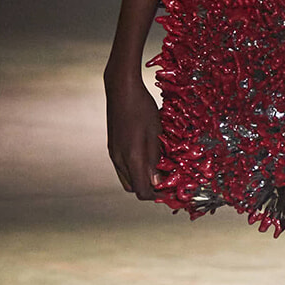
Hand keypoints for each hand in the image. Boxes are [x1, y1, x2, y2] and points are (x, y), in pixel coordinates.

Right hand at [105, 72, 162, 199]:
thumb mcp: (155, 133)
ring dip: (142, 179)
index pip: (142, 191)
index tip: (171, 191)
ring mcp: (113, 153)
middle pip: (133, 188)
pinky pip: (123, 167)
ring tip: (159, 170)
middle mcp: (119, 159)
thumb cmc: (142, 108)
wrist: (121, 89)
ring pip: (127, 178)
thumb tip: (157, 183)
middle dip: (150, 189)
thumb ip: (155, 160)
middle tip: (167, 182)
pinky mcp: (112, 147)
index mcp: (131, 157)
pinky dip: (136, 169)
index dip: (157, 195)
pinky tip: (148, 158)